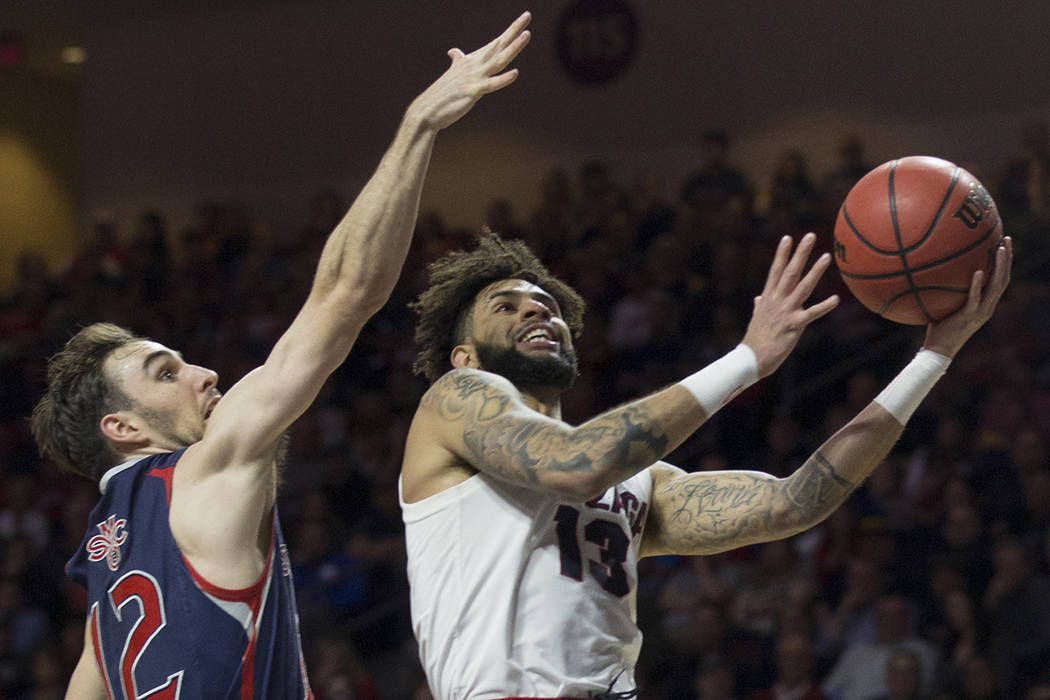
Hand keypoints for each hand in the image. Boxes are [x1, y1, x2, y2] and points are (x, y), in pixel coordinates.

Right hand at [406, 12, 531, 129]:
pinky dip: (503, 79)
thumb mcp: (452, 74)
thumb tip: (454, 52)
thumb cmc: (442, 93)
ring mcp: (474, 77)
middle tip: (527, 16)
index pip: (495, 44)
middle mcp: (474, 65)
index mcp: (471, 60)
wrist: (428, 108)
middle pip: (499, 46)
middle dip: (513, 31)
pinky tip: (515, 73)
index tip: (523, 19)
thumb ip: (457, 61)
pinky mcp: (473, 91)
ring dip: (513, 48)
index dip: (510, 32)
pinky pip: (491, 84)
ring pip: (498, 60)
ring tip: (526, 35)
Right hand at [741, 233, 838, 376]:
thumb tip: (758, 298)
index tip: (787, 238)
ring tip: (826, 256)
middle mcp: (777, 301)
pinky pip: (812, 313)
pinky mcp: (793, 325)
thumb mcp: (756, 319)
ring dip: (815, 271)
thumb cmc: (755, 341)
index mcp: (768, 299)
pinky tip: (836, 299)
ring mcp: (785, 311)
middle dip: (799, 253)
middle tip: (809, 235)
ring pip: (803, 286)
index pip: (775, 271)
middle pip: (790, 272)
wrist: (751, 359)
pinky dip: (824, 306)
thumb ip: (759, 306)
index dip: (781, 254)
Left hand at [923, 236, 1011, 357]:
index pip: (999, 279)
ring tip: (999, 249)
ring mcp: (981, 311)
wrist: (938, 350)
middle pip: (1004, 278)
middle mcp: (987, 306)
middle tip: (1006, 238)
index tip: (1002, 243)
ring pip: (996, 286)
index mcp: (984, 303)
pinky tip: (977, 271)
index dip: (1004, 262)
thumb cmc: (938, 328)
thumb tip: (931, 270)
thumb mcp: (944, 305)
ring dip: (1000, 266)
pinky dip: (977, 285)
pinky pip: (975, 298)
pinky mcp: (969, 316)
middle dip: (1007, 258)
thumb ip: (944, 290)